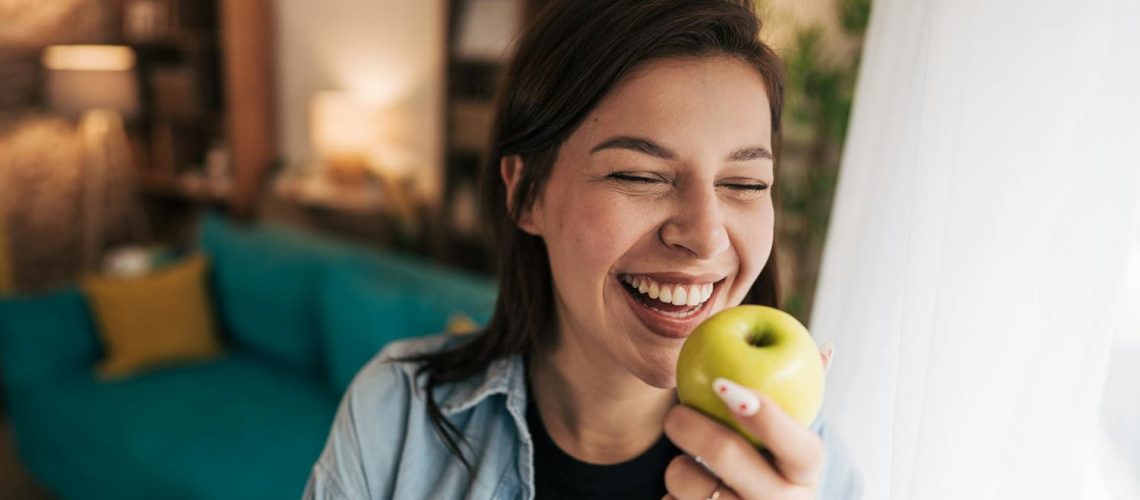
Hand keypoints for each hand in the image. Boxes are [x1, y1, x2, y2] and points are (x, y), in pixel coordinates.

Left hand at [661, 342, 834, 499]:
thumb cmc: (764, 461)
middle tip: (674, 415)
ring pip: (691, 482)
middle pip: (728, 454)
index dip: (764, 415)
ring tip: (687, 463)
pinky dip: (670, 494)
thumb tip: (825, 347)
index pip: (795, 444)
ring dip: (677, 465)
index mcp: (806, 471)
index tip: (724, 386)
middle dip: (692, 425)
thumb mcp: (787, 436)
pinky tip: (685, 495)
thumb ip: (801, 391)